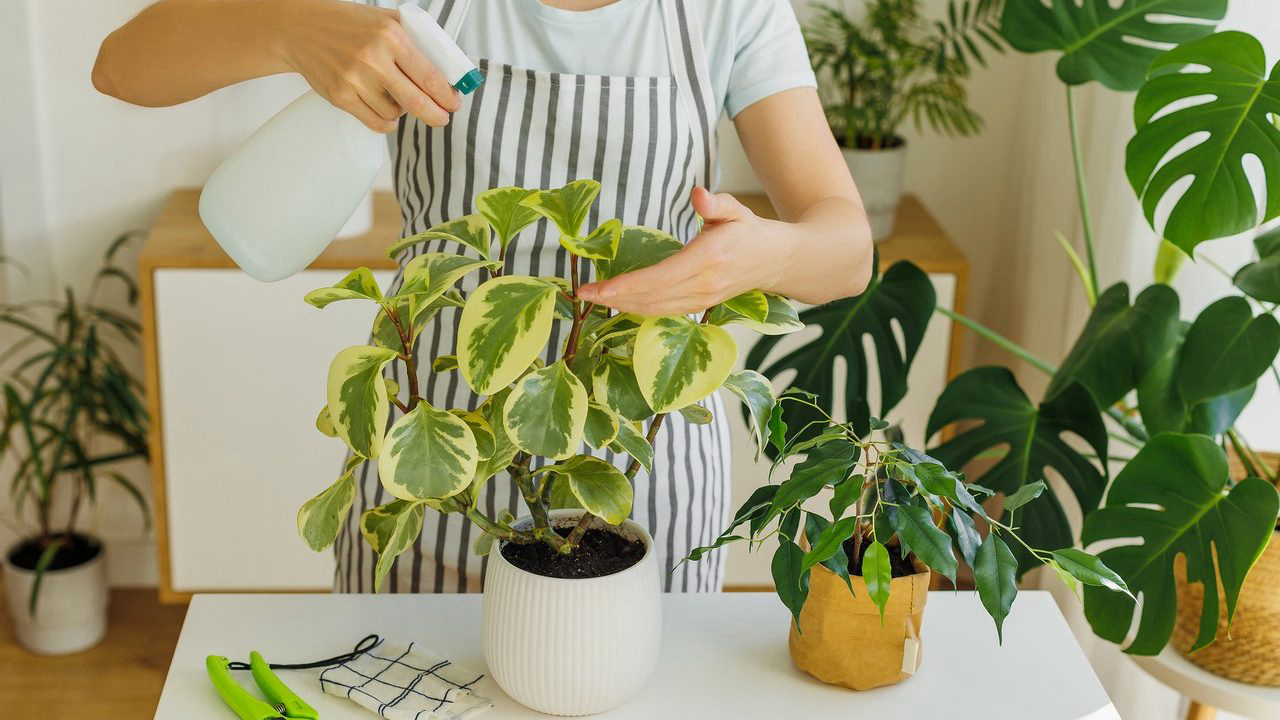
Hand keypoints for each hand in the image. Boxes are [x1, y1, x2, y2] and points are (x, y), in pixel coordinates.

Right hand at [280, 0, 460, 131]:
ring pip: (395, 113)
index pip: (429, 75)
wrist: (300, 29)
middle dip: (436, 115)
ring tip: (398, 99)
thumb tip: (447, 70)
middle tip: (442, 118)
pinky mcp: (340, 96)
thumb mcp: (385, 20)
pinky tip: (388, 115)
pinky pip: (375, 122)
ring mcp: (354, 80)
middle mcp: (373, 58)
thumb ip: (415, 40)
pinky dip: (387, 123)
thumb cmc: (348, 24)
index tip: (454, 103)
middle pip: (416, 101)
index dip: (447, 96)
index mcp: (390, 36)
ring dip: (404, 112)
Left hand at [578, 188, 787, 316]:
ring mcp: (701, 300)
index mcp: (708, 260)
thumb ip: (717, 203)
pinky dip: (638, 308)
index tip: (599, 287)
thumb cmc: (750, 231)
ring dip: (622, 306)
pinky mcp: (699, 306)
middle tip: (582, 293)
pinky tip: (618, 302)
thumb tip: (698, 195)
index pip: (660, 279)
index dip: (627, 286)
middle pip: (651, 298)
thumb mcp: (737, 210)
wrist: (774, 261)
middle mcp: (703, 286)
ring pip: (654, 309)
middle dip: (614, 298)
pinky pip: (663, 312)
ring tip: (593, 299)